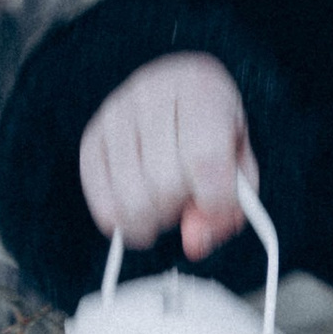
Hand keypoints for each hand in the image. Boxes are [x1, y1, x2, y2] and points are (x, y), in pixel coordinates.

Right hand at [78, 54, 257, 262]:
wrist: (180, 93)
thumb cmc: (214, 131)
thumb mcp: (240, 164)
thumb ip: (229, 205)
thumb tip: (194, 243)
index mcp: (201, 90)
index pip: (204, 159)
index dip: (212, 200)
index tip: (215, 210)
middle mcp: (152, 94)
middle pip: (163, 182)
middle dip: (180, 207)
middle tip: (186, 198)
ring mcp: (115, 114)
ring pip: (130, 196)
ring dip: (152, 217)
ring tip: (164, 201)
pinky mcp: (92, 136)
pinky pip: (100, 196)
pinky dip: (120, 218)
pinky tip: (138, 209)